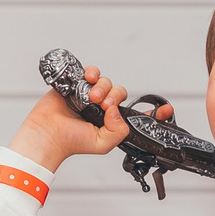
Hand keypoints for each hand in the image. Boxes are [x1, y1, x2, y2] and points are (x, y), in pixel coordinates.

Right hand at [6, 67, 149, 172]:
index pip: (138, 114)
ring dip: (103, 86)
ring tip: (92, 97)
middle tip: (104, 105)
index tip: (167, 109)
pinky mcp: (75, 85)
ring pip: (106, 82)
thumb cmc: (72, 142)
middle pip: (119, 93)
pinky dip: (92, 72)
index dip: (154, 112)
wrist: (47, 134)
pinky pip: (89, 72)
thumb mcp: (104, 143)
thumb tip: (117, 110)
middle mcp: (103, 108)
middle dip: (115, 96)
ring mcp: (89, 95)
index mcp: (114, 122)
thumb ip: (119, 130)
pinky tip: (88, 78)